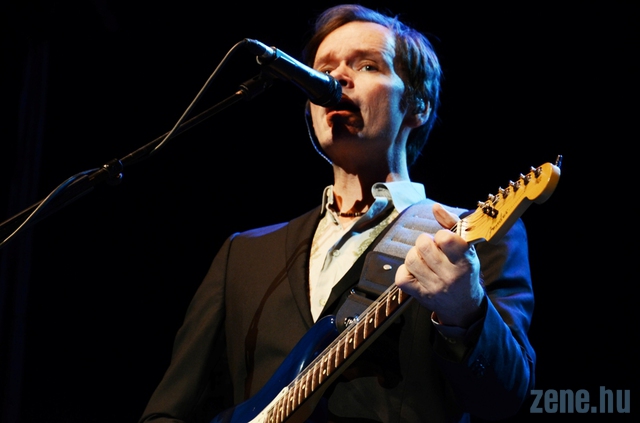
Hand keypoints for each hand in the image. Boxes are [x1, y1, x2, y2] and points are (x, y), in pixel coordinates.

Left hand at [395, 204, 484, 326]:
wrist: (464, 306)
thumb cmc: (464, 271)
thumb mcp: (467, 248)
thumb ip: (451, 225)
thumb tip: (435, 207)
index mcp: (465, 261)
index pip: (445, 238)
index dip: (441, 235)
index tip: (445, 242)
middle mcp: (450, 275)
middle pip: (423, 245)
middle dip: (424, 241)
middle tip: (431, 248)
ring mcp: (433, 287)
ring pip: (411, 259)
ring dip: (414, 255)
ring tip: (423, 259)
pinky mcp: (419, 295)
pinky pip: (402, 277)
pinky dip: (405, 271)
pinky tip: (415, 272)